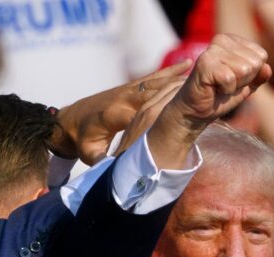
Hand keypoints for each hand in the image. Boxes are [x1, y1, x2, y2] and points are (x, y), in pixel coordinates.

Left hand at [51, 61, 190, 164]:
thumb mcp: (88, 153)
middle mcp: (124, 97)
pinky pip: (155, 77)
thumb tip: (112, 174)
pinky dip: (171, 71)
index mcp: (116, 114)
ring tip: (204, 76)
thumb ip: (100, 161)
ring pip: (158, 82)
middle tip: (204, 90)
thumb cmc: (80, 139)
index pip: (142, 112)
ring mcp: (129, 90)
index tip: (184, 113)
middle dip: (178, 91)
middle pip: (156, 93)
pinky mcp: (131, 87)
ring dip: (180, 79)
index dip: (162, 112)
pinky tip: (188, 64)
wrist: (68, 120)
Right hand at [148, 33, 270, 168]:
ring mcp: (212, 50)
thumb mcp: (245, 86)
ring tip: (219, 86)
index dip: (251, 75)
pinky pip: (230, 78)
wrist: (196, 112)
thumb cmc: (220, 96)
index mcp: (232, 40)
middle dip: (243, 80)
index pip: (261, 56)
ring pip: (244, 69)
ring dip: (234, 85)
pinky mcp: (204, 63)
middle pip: (255, 63)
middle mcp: (221, 39)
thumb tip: (267, 68)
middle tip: (225, 85)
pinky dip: (226, 90)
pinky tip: (213, 89)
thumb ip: (259, 76)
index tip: (233, 79)